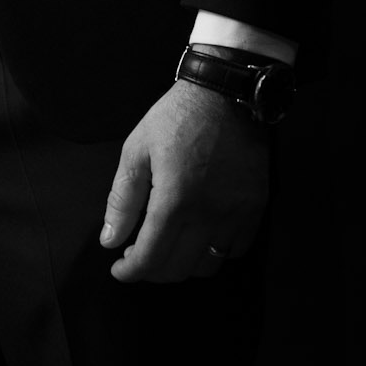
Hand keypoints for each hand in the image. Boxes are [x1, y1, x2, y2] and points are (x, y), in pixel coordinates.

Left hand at [100, 82, 269, 282]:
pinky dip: (215, 253)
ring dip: (183, 266)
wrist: (225, 95)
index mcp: (174, 200)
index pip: (150, 257)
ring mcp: (235, 214)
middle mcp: (208, 214)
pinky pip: (236, 250)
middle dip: (152, 271)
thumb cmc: (176, 118)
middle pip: (178, 268)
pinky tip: (199, 237)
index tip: (120, 269)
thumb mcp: (137, 150)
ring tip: (168, 248)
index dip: (131, 271)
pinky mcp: (255, 208)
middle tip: (139, 257)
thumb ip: (122, 199)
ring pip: (208, 265)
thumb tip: (110, 240)